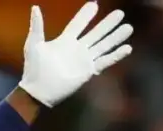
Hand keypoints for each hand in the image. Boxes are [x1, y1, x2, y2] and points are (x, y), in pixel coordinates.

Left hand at [18, 2, 133, 107]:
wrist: (38, 90)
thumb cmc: (33, 69)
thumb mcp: (33, 45)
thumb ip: (37, 26)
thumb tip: (35, 7)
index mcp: (64, 41)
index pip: (78, 24)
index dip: (86, 15)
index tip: (94, 4)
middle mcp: (77, 49)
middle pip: (96, 33)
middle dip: (107, 24)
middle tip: (119, 13)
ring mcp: (83, 60)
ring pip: (103, 45)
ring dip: (116, 37)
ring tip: (128, 27)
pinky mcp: (88, 71)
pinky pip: (105, 62)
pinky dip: (116, 56)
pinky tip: (127, 48)